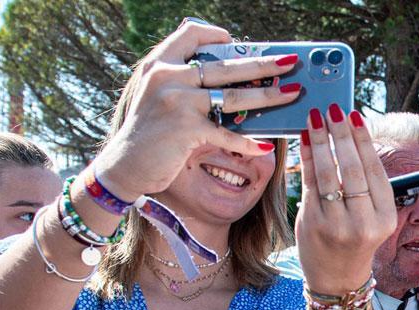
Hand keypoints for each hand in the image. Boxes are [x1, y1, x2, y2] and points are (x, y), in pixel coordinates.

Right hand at [91, 19, 299, 202]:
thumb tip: (236, 78)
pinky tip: (265, 147)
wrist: (124, 165)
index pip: (191, 34)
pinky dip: (248, 143)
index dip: (217, 35)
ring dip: (269, 97)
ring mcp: (177, 102)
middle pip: (227, 66)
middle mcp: (167, 77)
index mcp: (160, 63)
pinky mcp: (186, 129)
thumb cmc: (151, 133)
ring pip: (234, 96)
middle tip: (292, 62)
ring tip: (294, 94)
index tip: (238, 42)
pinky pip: (227, 134)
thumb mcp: (161, 97)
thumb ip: (185, 81)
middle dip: (264, 64)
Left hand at [295, 104, 397, 291]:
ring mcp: (336, 225)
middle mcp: (364, 223)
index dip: (364, 141)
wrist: (337, 279)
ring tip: (316, 117)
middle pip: (353, 170)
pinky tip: (305, 138)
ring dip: (321, 141)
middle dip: (342, 134)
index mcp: (385, 219)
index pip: (375, 172)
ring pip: (329, 174)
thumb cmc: (356, 240)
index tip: (355, 116)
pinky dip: (307, 158)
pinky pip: (309, 184)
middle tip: (334, 109)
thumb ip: (367, 185)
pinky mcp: (313, 224)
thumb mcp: (373, 218)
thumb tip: (354, 137)